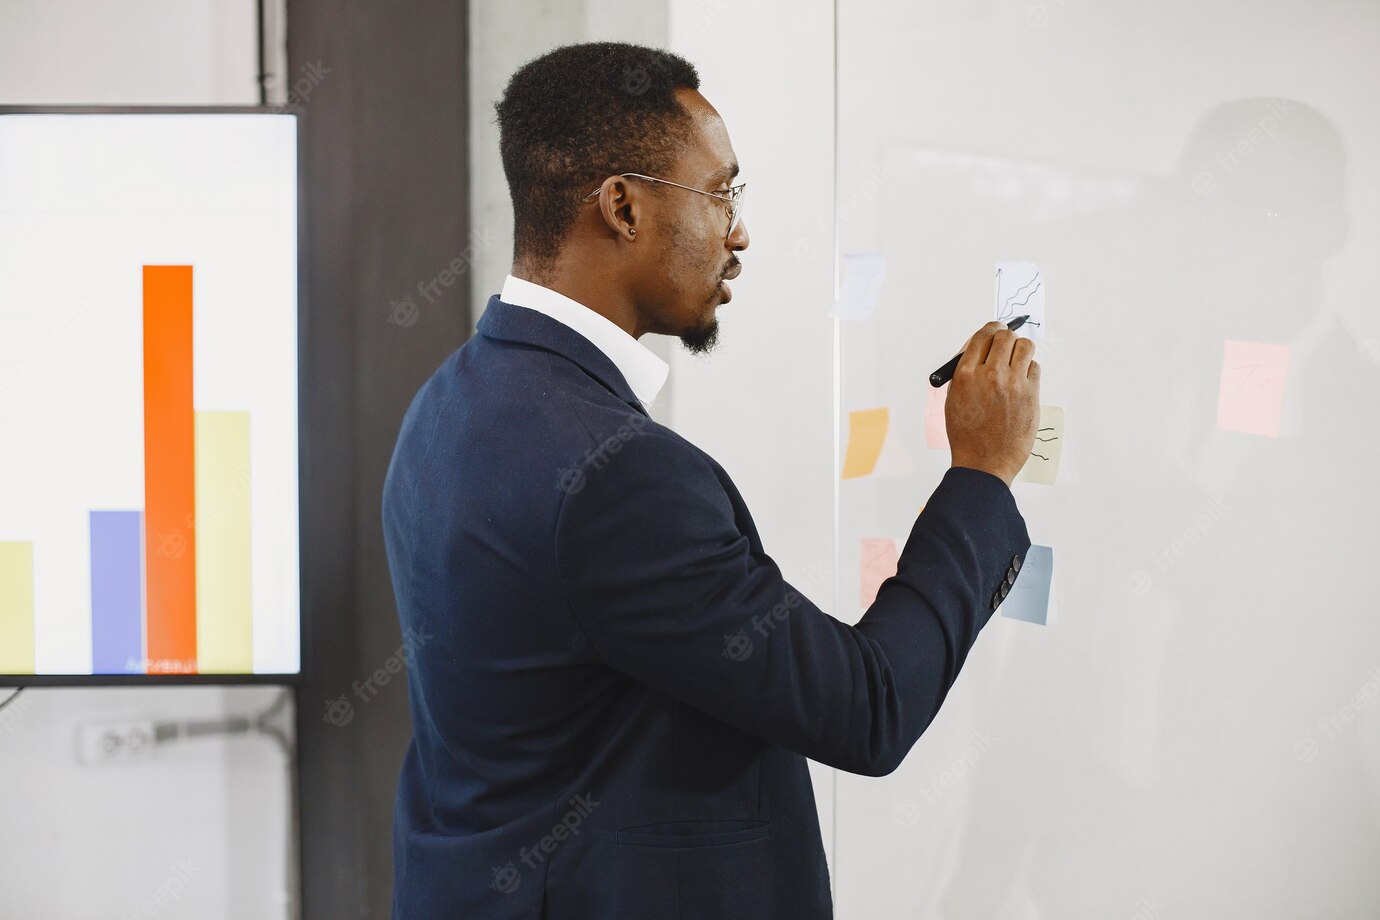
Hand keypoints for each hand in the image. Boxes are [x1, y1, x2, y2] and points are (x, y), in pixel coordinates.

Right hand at [944, 321, 1039, 487]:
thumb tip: (979, 350)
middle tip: (1005, 344)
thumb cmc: (967, 434)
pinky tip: (1021, 381)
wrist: (984, 463)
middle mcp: (990, 375)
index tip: (994, 331)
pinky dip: (1028, 370)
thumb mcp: (954, 400)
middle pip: (1004, 336)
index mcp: (965, 375)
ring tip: (1016, 360)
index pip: (982, 336)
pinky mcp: (1031, 395)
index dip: (990, 330)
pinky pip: (1034, 367)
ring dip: (1020, 349)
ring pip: (1025, 346)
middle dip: (1005, 337)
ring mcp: (1013, 384)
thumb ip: (965, 372)